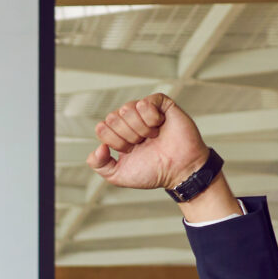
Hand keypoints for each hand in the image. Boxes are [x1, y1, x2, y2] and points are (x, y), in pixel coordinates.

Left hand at [87, 94, 209, 192]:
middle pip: (112, 117)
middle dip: (127, 136)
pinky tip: (159, 125)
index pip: (102, 127)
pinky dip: (150, 118)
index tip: (129, 151)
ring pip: (127, 108)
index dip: (114, 142)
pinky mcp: (161, 104)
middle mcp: (130, 121)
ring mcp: (145, 111)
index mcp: (118, 134)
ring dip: (139, 128)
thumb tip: (98, 147)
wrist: (178, 170)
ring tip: (152, 136)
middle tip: (142, 144)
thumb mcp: (117, 175)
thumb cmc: (153, 172)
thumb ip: (99, 164)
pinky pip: (145, 103)